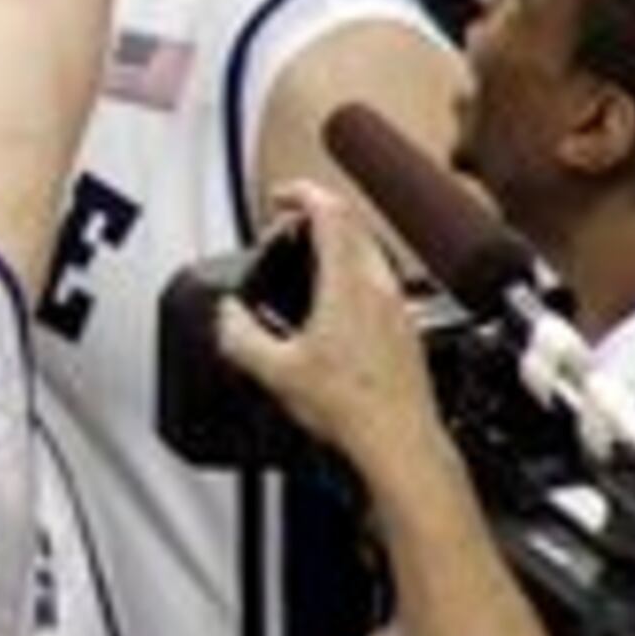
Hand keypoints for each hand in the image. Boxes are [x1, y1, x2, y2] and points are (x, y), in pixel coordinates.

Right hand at [215, 181, 442, 470]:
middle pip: (352, 225)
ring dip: (336, 248)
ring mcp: (399, 308)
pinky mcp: (407, 330)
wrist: (400, 442)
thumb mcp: (276, 371)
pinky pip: (379, 285)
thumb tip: (227, 316)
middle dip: (315, 219)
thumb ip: (240, 336)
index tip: (282, 198)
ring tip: (305, 271)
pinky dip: (352, 278)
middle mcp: (380, 287)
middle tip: (286, 235)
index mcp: (349, 282)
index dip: (302, 193)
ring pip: (369, 253)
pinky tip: (333, 314)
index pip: (331, 210)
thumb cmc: (353, 408)